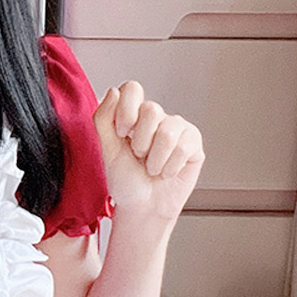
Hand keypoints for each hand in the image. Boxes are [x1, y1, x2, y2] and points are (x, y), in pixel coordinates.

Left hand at [93, 80, 203, 224]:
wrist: (143, 207)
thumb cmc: (126, 181)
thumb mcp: (107, 150)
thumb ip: (103, 118)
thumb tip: (114, 91)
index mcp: (133, 114)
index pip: (132, 89)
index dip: (126, 111)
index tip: (122, 134)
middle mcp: (156, 117)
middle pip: (151, 110)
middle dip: (140, 142)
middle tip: (139, 157)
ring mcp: (177, 127)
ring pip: (167, 131)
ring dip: (155, 159)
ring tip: (152, 168)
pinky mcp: (193, 142)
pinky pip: (184, 147)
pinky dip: (170, 167)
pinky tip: (167, 172)